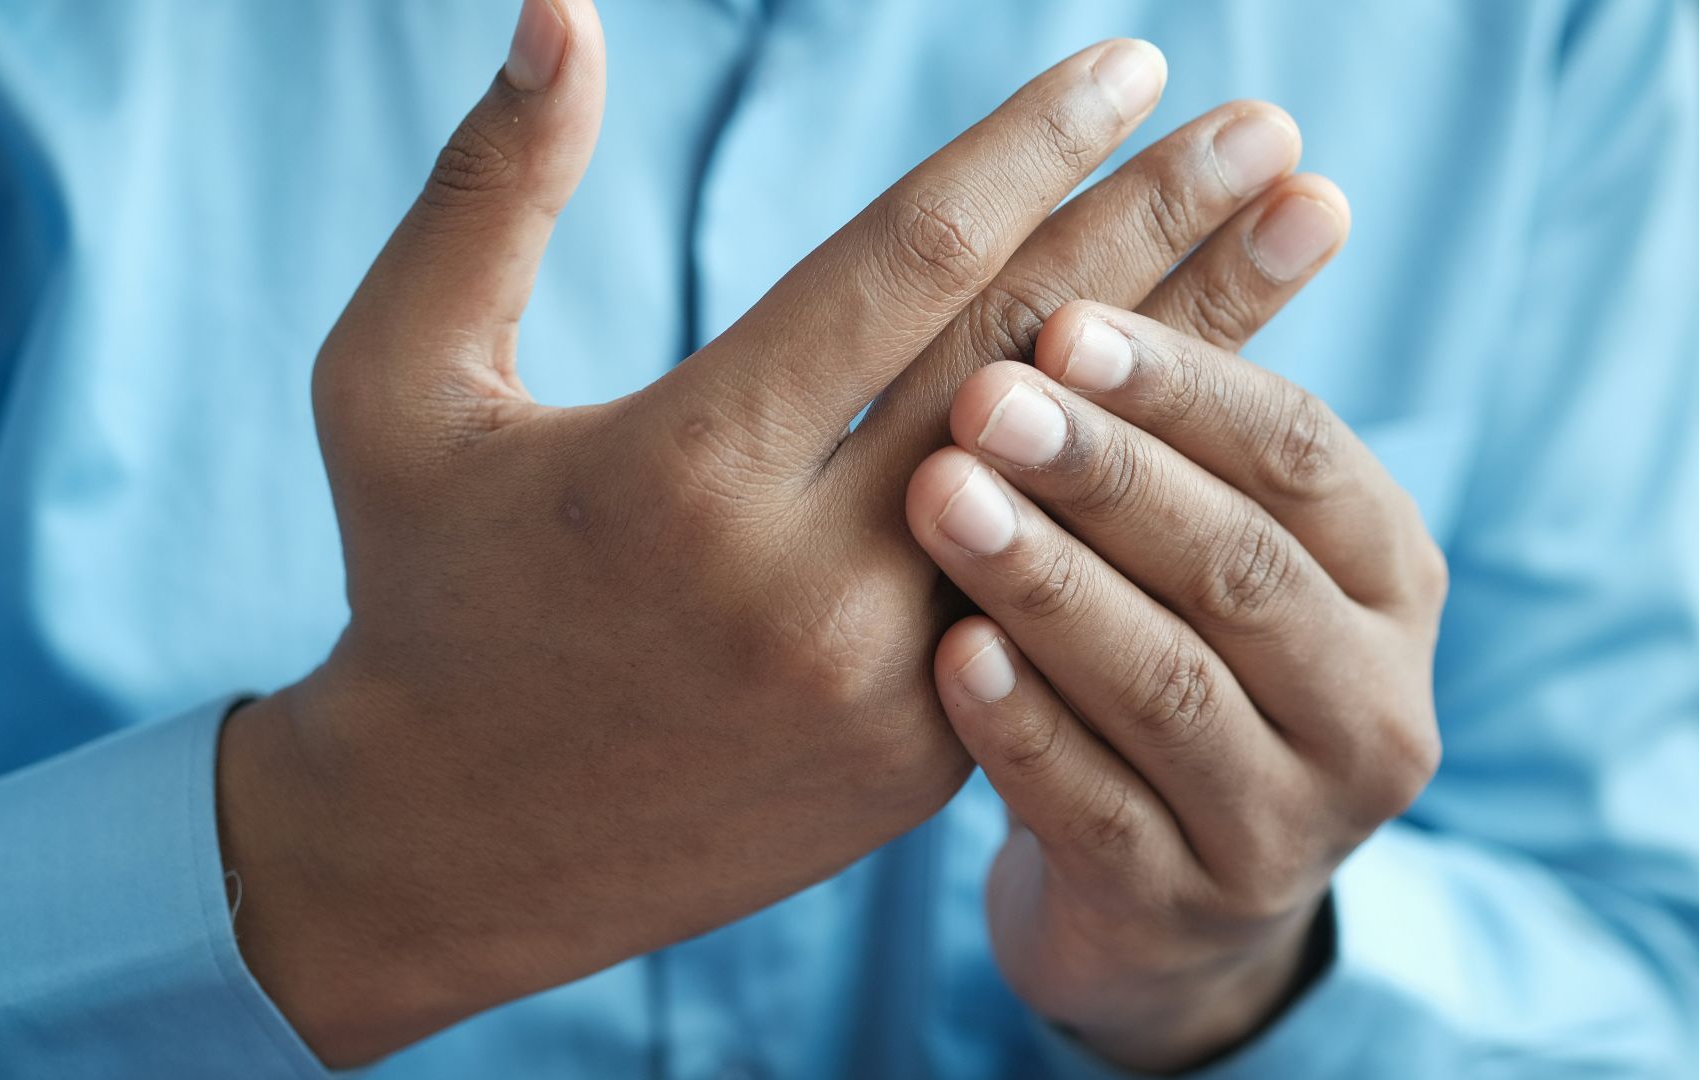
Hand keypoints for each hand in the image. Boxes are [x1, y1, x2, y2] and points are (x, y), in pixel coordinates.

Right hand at [217, 0, 1327, 1063]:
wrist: (454, 842)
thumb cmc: (422, 590)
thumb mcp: (393, 383)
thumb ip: (486, 193)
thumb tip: (564, 8)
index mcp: (682, 469)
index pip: (905, 265)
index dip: (1032, 149)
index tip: (1135, 65)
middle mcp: (804, 584)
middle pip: (1029, 362)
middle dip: (1166, 229)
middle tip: (1272, 133)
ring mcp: (884, 685)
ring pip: (1082, 488)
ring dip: (1206, 354)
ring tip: (1305, 233)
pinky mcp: (924, 758)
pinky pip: (1060, 592)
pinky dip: (1141, 492)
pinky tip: (1220, 405)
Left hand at [908, 294, 1447, 1071]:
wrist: (1166, 896)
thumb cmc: (1177, 658)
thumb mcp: (1218, 542)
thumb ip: (1206, 414)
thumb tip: (1263, 177)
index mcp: (1392, 582)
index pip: (1307, 456)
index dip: (1188, 383)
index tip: (1066, 315)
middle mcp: (1373, 706)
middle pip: (1241, 568)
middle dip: (1110, 473)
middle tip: (985, 398)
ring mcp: (1286, 827)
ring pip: (1172, 689)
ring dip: (1055, 583)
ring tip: (944, 497)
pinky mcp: (1182, 911)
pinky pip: (1097, 813)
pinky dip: (1024, 727)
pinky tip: (948, 653)